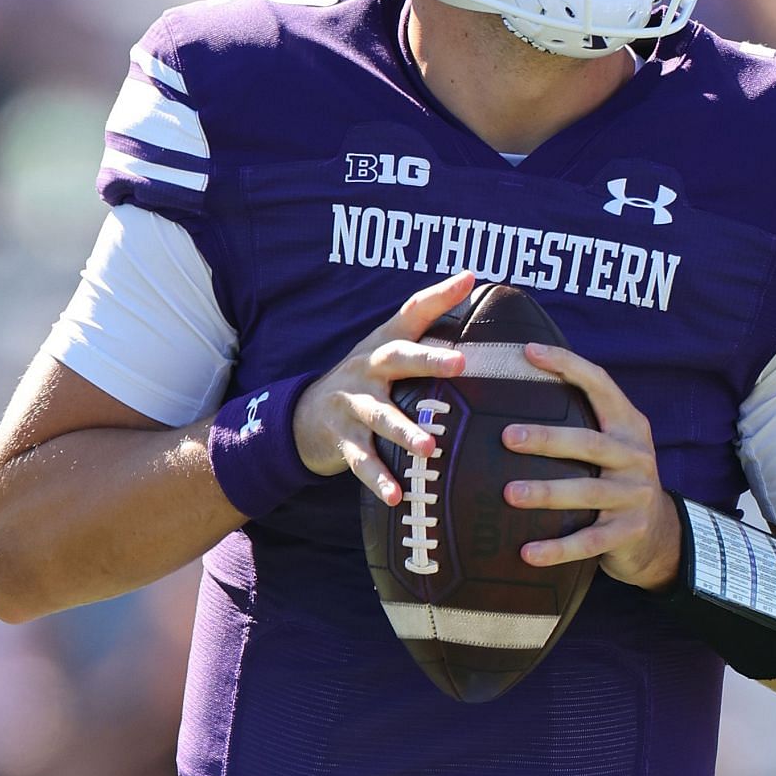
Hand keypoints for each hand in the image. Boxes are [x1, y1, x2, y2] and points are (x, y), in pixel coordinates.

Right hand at [293, 270, 476, 505]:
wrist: (303, 416)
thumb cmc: (365, 379)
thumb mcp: (387, 346)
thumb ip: (427, 318)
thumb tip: (472, 277)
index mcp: (384, 346)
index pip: (413, 312)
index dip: (440, 295)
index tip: (470, 279)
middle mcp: (368, 370)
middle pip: (397, 359)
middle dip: (428, 359)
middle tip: (461, 363)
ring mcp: (353, 406)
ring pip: (381, 417)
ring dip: (405, 431)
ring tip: (431, 447)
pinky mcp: (343, 440)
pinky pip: (362, 461)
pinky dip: (379, 479)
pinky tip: (397, 497)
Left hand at [501, 343, 681, 590]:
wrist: (660, 534)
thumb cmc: (618, 481)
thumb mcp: (615, 446)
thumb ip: (585, 420)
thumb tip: (522, 387)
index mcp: (629, 427)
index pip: (600, 385)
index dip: (567, 366)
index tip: (529, 352)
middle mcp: (635, 457)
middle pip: (588, 443)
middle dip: (547, 439)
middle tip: (507, 436)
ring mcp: (633, 496)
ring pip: (586, 492)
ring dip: (546, 493)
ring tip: (510, 493)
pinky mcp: (627, 533)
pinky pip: (587, 542)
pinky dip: (556, 549)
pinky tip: (526, 554)